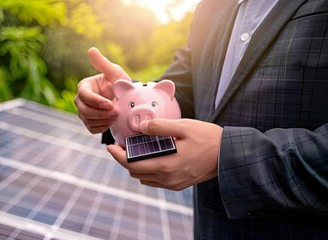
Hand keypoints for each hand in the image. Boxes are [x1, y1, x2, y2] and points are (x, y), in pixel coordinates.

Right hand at [74, 47, 130, 133]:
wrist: (125, 99)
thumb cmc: (119, 83)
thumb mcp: (114, 72)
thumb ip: (102, 63)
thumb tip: (91, 49)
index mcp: (84, 86)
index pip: (84, 95)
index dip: (96, 101)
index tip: (111, 105)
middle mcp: (80, 100)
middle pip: (84, 110)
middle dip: (101, 113)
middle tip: (117, 112)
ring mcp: (83, 112)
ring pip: (88, 120)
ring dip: (104, 120)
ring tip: (116, 115)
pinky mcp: (89, 123)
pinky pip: (92, 128)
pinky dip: (103, 127)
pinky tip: (111, 121)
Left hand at [107, 118, 222, 189]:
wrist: (229, 155)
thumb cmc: (208, 138)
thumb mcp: (183, 127)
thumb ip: (160, 127)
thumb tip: (140, 126)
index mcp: (165, 165)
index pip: (132, 164)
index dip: (117, 156)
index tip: (110, 147)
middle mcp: (167, 179)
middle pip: (135, 173)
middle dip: (125, 160)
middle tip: (122, 146)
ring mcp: (173, 184)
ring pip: (145, 178)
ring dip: (136, 166)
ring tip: (135, 151)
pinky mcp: (179, 184)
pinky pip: (156, 181)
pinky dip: (148, 171)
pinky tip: (151, 157)